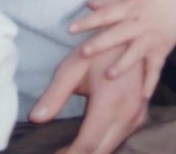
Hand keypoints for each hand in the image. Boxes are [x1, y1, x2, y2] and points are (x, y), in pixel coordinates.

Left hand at [30, 43, 146, 153]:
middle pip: (101, 151)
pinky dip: (102, 145)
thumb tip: (35, 118)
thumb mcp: (72, 67)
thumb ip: (54, 95)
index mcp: (112, 101)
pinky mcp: (140, 116)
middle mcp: (130, 112)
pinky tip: (84, 144)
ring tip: (66, 150)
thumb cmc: (96, 48)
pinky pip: (120, 139)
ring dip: (90, 152)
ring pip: (111, 147)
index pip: (88, 144)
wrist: (127, 34)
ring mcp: (138, 115)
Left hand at [69, 0, 175, 97]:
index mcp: (129, 7)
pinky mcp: (161, 52)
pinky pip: (155, 69)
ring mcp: (150, 40)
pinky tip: (142, 97)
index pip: (105, 15)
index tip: (71, 29)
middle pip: (117, 34)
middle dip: (101, 44)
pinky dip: (150, 83)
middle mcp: (138, 24)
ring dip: (122, 65)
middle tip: (84, 52)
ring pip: (135, 54)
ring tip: (108, 76)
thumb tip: (88, 4)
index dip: (88, 22)